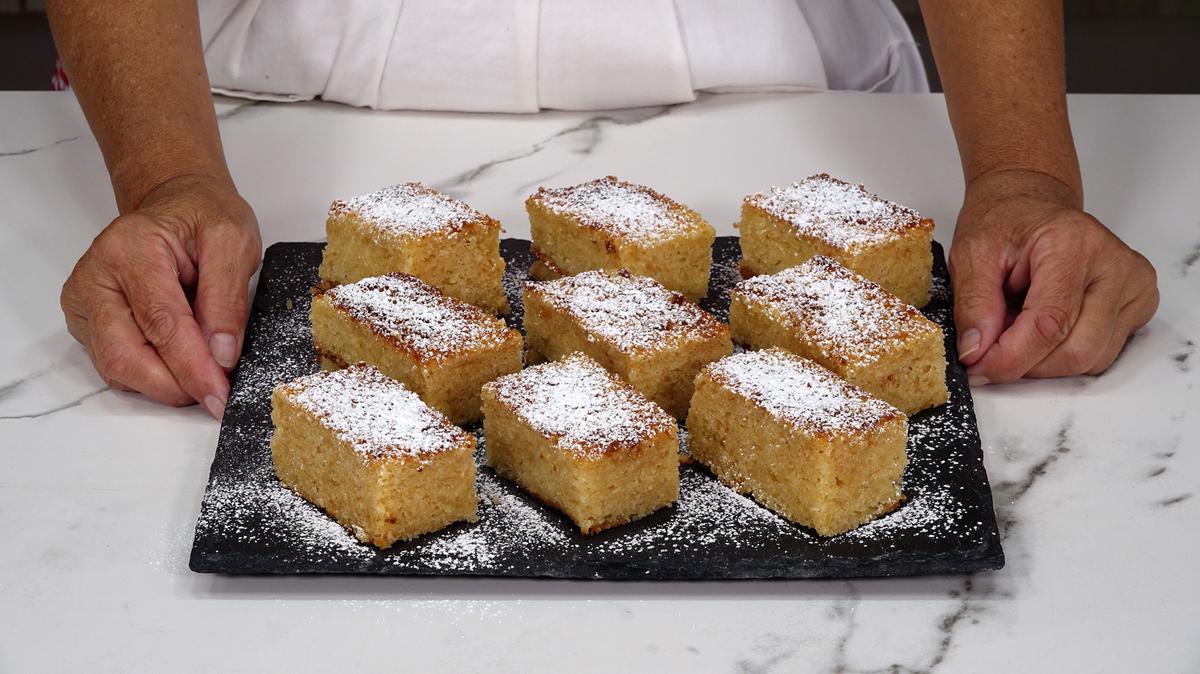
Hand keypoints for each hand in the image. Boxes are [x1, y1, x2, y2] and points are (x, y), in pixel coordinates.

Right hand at [61, 174, 261, 417]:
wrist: (176, 204)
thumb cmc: (202, 218)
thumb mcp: (234, 242)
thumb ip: (227, 298)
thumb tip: (222, 354)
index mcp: (130, 249)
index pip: (161, 322)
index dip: (192, 366)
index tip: (220, 393)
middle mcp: (95, 276)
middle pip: (125, 354)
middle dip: (173, 386)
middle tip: (216, 396)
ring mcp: (84, 301)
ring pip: (116, 367)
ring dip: (163, 385)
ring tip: (203, 377)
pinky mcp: (87, 321)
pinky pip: (115, 364)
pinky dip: (150, 376)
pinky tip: (180, 366)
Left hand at [949, 170, 1157, 382]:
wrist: (1032, 204)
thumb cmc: (1006, 223)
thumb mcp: (971, 254)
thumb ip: (973, 305)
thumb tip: (976, 353)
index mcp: (1074, 244)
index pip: (1049, 324)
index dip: (1010, 357)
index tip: (978, 368)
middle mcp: (1116, 265)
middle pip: (1076, 351)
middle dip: (1026, 363)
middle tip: (992, 346)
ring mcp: (1135, 286)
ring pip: (1090, 360)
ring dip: (1044, 359)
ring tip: (1018, 325)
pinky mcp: (1139, 304)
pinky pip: (1101, 354)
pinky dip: (1064, 352)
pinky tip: (1044, 326)